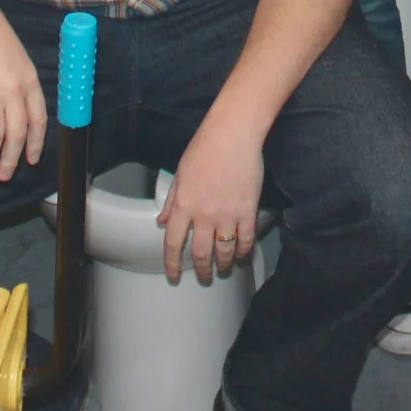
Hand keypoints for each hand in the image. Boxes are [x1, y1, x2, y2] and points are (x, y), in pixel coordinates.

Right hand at [0, 0, 46, 179]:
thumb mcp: (16, 58)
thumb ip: (19, 83)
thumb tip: (17, 109)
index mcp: (29, 80)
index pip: (39, 120)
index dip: (35, 144)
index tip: (30, 161)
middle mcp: (14, 89)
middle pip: (17, 133)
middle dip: (11, 159)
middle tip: (4, 176)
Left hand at [160, 117, 264, 283]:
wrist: (233, 134)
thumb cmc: (204, 148)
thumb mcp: (180, 174)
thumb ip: (172, 201)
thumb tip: (162, 220)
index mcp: (184, 205)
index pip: (172, 243)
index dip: (171, 263)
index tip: (173, 274)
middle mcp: (204, 214)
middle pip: (200, 253)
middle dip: (201, 269)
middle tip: (204, 276)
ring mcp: (227, 214)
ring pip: (224, 251)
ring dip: (223, 264)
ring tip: (223, 268)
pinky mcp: (248, 210)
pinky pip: (246, 239)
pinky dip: (243, 251)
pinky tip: (241, 254)